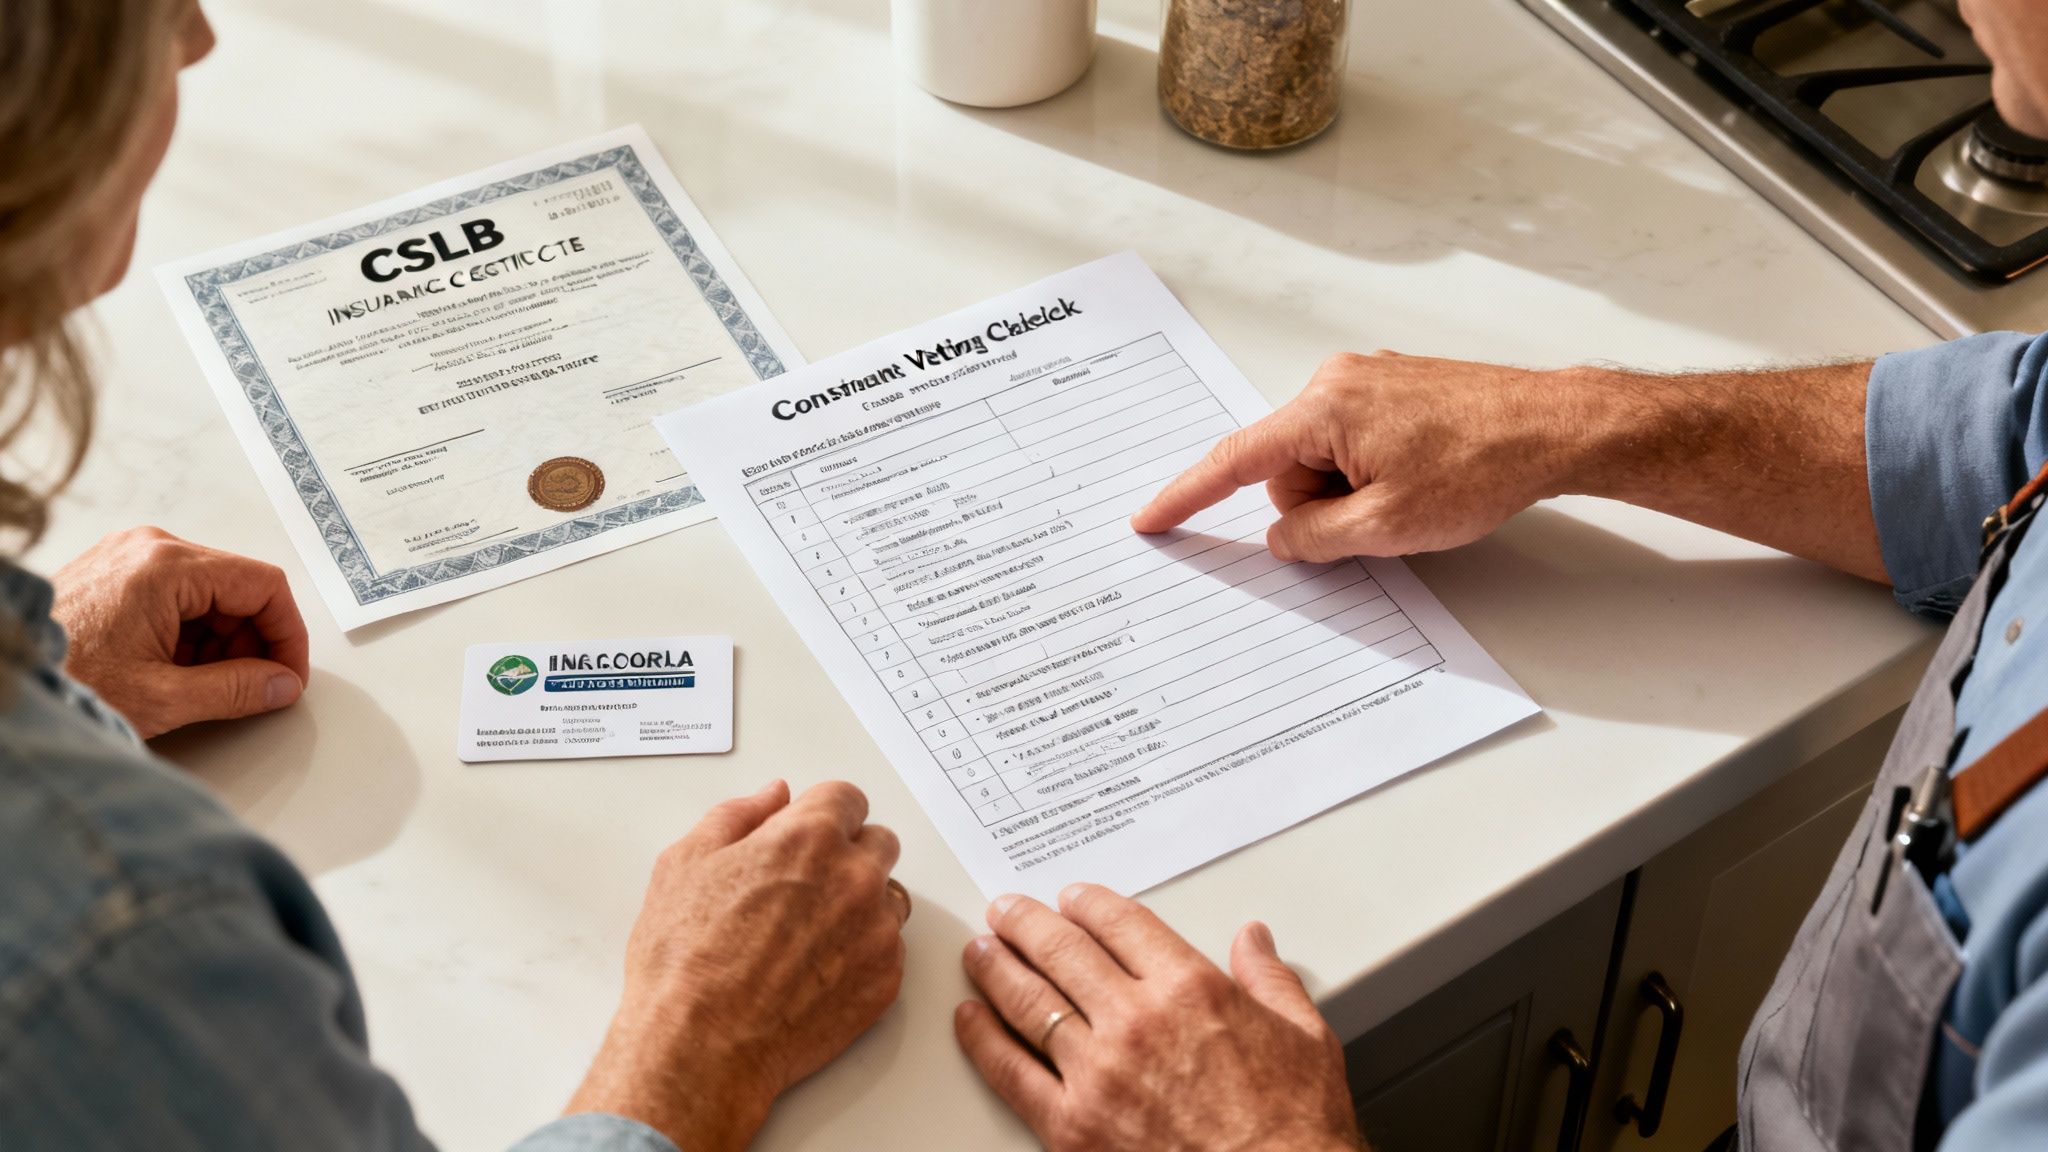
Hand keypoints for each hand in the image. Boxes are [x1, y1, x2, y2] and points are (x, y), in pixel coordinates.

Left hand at [50, 526, 310, 738]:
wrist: (1, 678)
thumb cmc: (64, 680)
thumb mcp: (163, 697)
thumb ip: (236, 690)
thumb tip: (279, 685)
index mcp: (166, 566)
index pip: (264, 585)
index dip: (288, 634)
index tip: (288, 674)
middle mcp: (150, 548)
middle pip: (238, 588)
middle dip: (251, 641)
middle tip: (248, 688)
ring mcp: (130, 557)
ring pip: (209, 594)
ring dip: (219, 641)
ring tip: (196, 684)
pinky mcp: (115, 573)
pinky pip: (177, 596)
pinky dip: (189, 634)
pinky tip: (172, 670)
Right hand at [568, 780, 909, 1151]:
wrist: (700, 1046)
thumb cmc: (684, 960)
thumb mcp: (686, 862)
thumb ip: (738, 816)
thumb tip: (773, 797)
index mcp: (809, 838)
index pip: (847, 799)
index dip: (823, 813)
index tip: (809, 831)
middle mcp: (854, 878)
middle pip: (878, 843)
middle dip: (848, 854)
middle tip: (806, 884)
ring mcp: (876, 931)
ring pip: (889, 897)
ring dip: (862, 903)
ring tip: (810, 932)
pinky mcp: (885, 979)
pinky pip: (889, 949)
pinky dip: (863, 952)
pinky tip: (818, 969)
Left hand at [955, 884, 1359, 1151]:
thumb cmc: (1294, 1127)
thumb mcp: (1304, 1036)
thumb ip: (1270, 979)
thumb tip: (1254, 941)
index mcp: (1191, 988)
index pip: (1121, 923)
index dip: (1089, 903)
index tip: (1073, 899)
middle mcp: (1136, 1021)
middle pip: (1063, 951)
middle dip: (1027, 924)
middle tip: (1007, 912)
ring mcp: (1098, 1073)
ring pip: (1029, 1000)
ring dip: (997, 967)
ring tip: (981, 950)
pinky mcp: (1071, 1125)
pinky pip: (1011, 1071)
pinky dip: (983, 1039)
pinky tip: (970, 1018)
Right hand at [1132, 351, 1580, 561]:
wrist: (1554, 428)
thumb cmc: (1483, 464)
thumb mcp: (1386, 527)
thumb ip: (1315, 537)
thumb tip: (1282, 535)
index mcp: (1323, 408)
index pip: (1235, 460)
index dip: (1189, 496)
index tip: (1153, 519)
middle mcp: (1337, 381)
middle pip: (1286, 468)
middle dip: (1318, 506)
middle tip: (1380, 517)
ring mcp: (1367, 380)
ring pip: (1322, 460)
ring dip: (1351, 492)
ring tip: (1413, 494)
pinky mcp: (1394, 388)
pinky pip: (1353, 442)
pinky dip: (1371, 472)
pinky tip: (1421, 476)